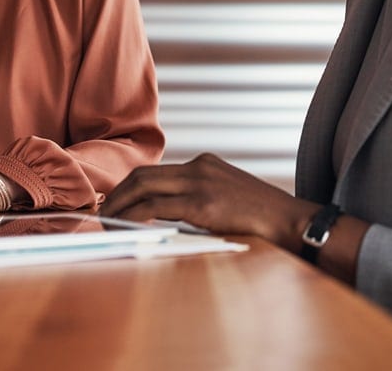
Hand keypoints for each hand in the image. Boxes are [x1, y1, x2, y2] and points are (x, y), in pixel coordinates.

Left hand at [100, 153, 320, 252]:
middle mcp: (199, 167)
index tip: (113, 202)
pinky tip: (123, 226)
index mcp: (204, 164)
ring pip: (144, 187)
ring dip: (119, 204)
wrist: (292, 222)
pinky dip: (134, 215)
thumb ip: (200, 199)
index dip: (129, 187)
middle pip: (143, 175)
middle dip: (116, 194)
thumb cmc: (261, 219)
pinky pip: (156, 207)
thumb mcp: (228, 198)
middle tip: (99, 212)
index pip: (156, 171)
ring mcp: (201, 183)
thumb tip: (165, 217)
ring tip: (105, 221)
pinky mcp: (203, 204)